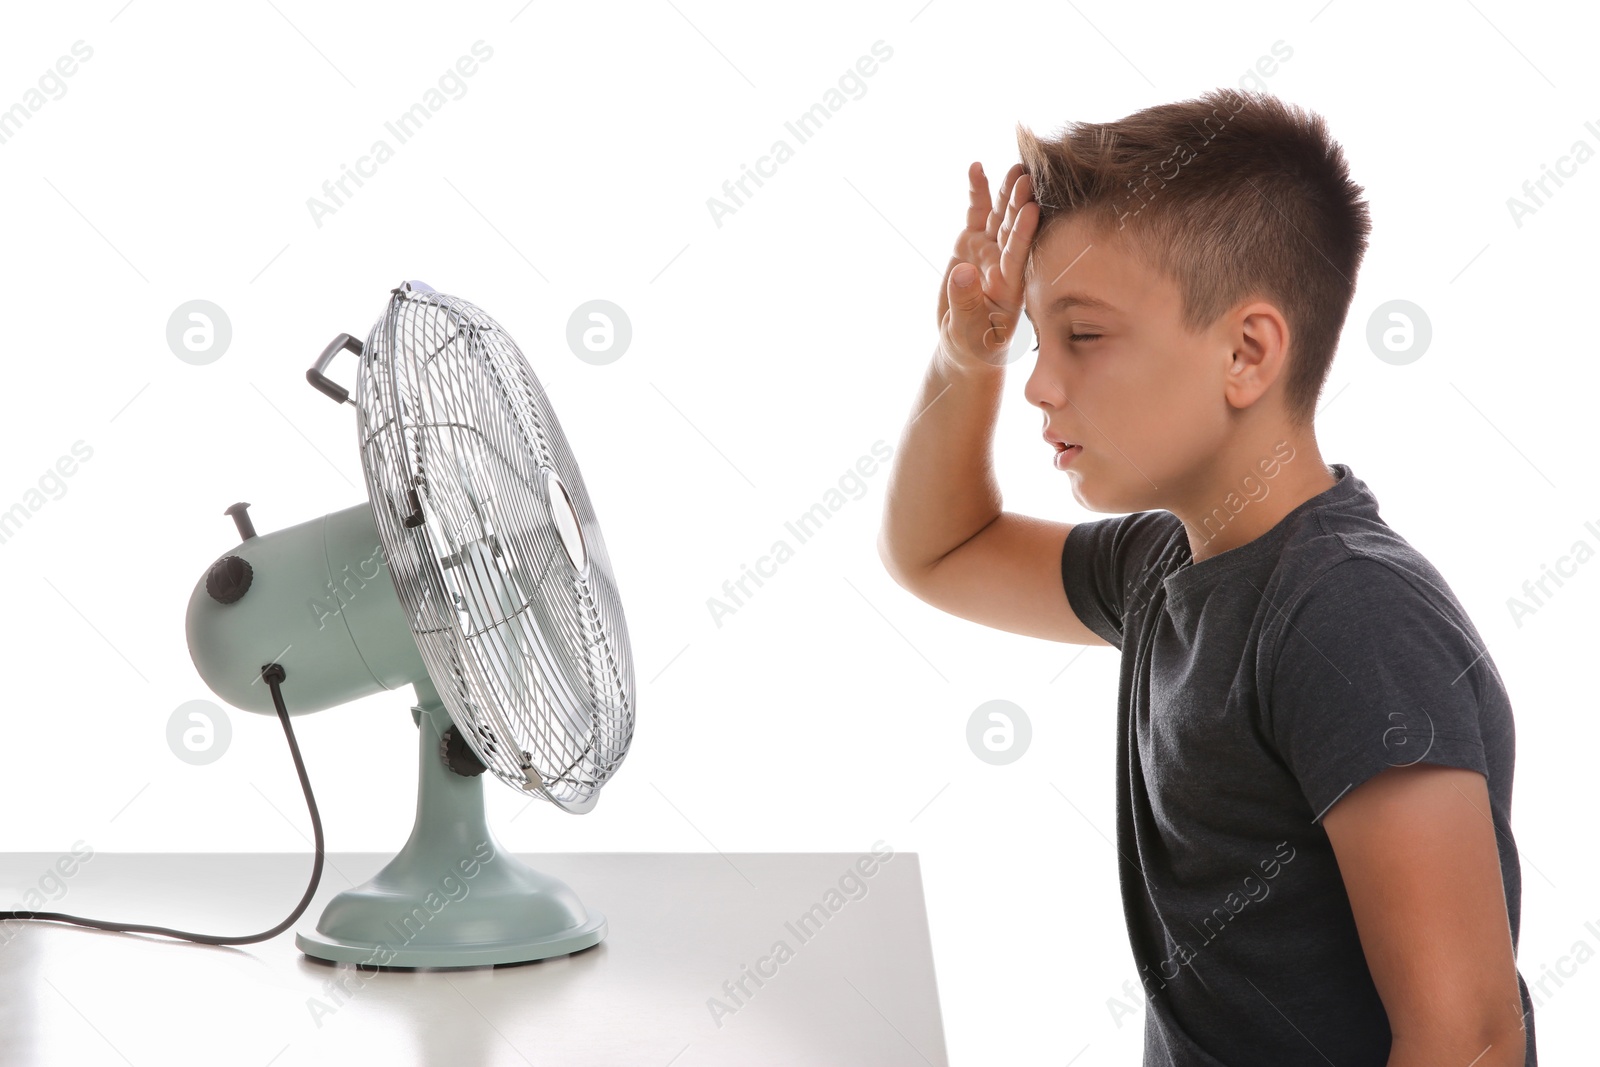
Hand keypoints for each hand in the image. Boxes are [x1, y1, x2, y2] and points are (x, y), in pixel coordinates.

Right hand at [936, 161, 1038, 372]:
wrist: (965, 344)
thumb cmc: (973, 344)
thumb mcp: (967, 331)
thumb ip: (965, 302)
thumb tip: (962, 272)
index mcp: (1010, 286)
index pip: (1019, 256)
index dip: (1024, 233)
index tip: (1031, 210)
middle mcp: (1003, 262)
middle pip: (1013, 229)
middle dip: (1019, 204)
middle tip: (1028, 177)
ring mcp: (988, 250)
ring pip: (999, 216)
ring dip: (1006, 192)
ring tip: (1015, 167)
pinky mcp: (971, 243)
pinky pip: (976, 213)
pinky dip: (977, 191)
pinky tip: (977, 167)